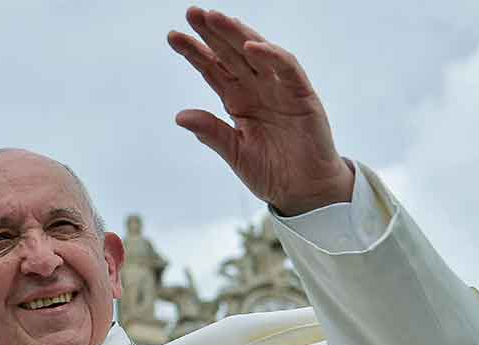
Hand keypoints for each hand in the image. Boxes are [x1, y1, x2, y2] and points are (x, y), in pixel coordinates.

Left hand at [168, 7, 352, 215]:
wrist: (306, 192)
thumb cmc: (272, 172)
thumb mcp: (235, 153)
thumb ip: (211, 133)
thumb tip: (179, 116)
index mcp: (238, 101)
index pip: (213, 69)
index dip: (194, 52)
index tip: (172, 36)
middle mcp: (257, 89)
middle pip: (230, 53)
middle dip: (211, 33)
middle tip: (191, 12)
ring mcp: (280, 89)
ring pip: (256, 53)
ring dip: (236, 34)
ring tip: (215, 18)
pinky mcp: (303, 95)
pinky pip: (287, 69)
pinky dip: (271, 55)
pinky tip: (251, 45)